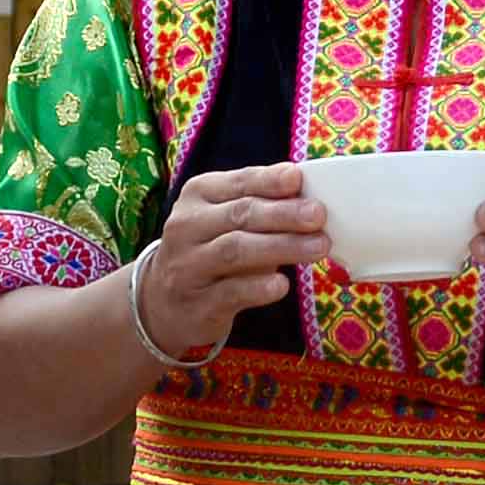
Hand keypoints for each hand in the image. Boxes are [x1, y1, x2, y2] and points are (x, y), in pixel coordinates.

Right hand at [138, 162, 327, 360]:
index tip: (299, 180)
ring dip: (281, 247)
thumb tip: (309, 195)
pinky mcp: (197, 304)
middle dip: (283, 214)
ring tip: (318, 246)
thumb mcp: (226, 218)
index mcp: (198, 195)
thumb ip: (261, 203)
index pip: (238, 182)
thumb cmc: (211, 250)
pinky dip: (258, 287)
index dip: (270, 181)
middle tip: (318, 215)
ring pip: (235, 251)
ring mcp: (188, 266)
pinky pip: (230, 292)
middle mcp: (187, 227)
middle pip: (240, 215)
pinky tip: (282, 284)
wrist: (165, 301)